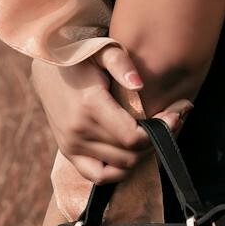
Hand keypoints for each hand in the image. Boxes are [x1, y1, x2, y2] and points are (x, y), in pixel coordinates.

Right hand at [29, 44, 193, 185]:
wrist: (47, 70)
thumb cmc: (80, 56)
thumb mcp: (102, 49)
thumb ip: (121, 63)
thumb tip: (140, 84)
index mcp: (89, 107)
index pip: (133, 137)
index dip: (160, 131)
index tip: (177, 114)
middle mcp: (79, 132)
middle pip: (130, 155)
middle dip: (158, 141)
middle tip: (173, 120)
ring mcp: (72, 146)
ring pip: (120, 167)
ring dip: (143, 155)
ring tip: (155, 134)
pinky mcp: (69, 153)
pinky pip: (99, 176)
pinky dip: (119, 171)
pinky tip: (133, 153)